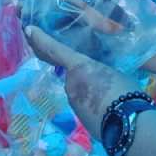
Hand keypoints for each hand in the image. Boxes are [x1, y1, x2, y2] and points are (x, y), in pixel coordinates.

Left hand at [25, 26, 138, 140]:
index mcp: (79, 67)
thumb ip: (100, 69)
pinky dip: (93, 102)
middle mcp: (71, 83)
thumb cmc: (126, 92)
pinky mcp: (79, 117)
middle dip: (80, 72)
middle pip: (71, 73)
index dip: (39, 38)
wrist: (128, 125)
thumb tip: (98, 76)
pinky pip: (85, 104)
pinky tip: (110, 105)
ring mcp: (73, 102)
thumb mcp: (115, 71)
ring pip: (79, 90)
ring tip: (112, 92)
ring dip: (90, 89)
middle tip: (99, 74)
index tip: (27, 30)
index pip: (54, 49)